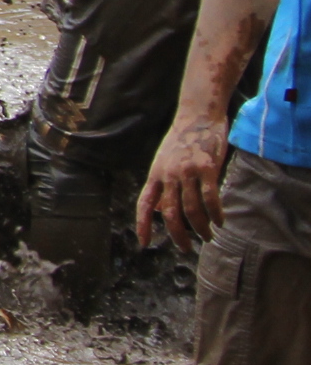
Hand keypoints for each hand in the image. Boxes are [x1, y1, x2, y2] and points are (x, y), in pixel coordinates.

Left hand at [139, 116, 232, 248]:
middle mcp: (168, 175)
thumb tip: (161, 209)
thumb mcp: (163, 161)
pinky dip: (215, 214)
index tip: (144, 243)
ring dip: (201, 228)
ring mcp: (187, 172)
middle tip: (186, 248)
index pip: (144, 204)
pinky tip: (220, 222)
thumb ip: (162, 185)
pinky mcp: (207, 168)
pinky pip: (210, 198)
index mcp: (155, 174)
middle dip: (178, 235)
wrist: (197, 116)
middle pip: (170, 213)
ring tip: (208, 237)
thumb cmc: (182, 140)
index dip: (142, 224)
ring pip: (192, 209)